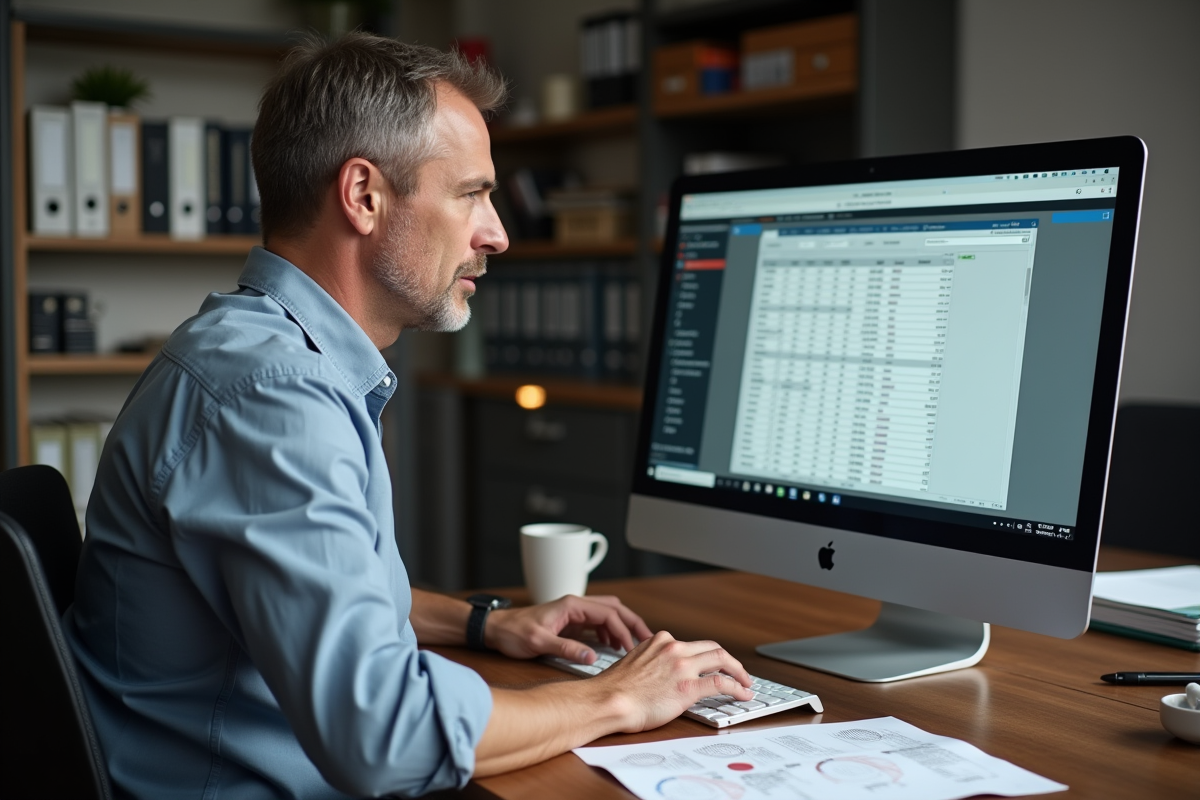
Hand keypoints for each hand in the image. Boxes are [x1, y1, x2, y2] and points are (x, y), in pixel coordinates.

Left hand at [485, 595, 653, 662]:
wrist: (495, 629)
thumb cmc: (513, 633)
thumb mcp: (538, 642)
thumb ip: (566, 649)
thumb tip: (592, 657)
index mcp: (571, 605)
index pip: (607, 613)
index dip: (623, 630)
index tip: (632, 647)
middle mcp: (575, 605)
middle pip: (613, 608)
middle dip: (632, 622)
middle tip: (647, 639)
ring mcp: (573, 613)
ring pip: (607, 614)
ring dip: (622, 626)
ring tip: (634, 644)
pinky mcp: (570, 622)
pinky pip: (597, 623)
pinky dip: (609, 632)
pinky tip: (612, 647)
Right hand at [596, 630, 753, 732]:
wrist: (608, 700)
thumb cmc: (615, 688)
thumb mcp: (634, 662)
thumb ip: (652, 661)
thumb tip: (662, 673)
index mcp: (660, 640)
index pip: (692, 644)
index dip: (706, 655)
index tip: (713, 664)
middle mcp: (674, 648)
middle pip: (712, 648)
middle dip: (729, 660)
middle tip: (738, 671)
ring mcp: (682, 666)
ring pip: (722, 659)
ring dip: (739, 671)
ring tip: (746, 682)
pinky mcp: (688, 687)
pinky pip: (722, 683)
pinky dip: (737, 687)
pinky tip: (743, 693)